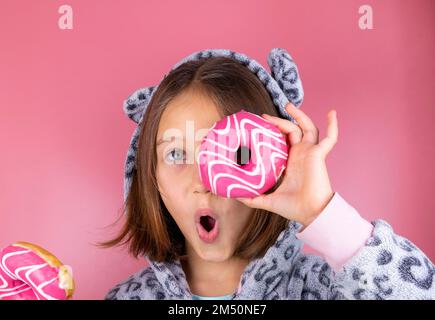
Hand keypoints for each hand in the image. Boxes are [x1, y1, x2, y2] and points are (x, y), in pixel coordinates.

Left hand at [236, 102, 337, 227]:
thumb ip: (251, 198)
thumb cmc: (292, 207)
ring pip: (306, 128)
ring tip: (288, 105)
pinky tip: (332, 113)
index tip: (260, 124)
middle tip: (265, 115)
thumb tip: (234, 195)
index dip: (273, 131)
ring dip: (299, 115)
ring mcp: (310, 153)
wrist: (309, 212)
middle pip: (292, 130)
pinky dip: (333, 126)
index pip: (282, 140)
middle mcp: (300, 154)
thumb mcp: (266, 200)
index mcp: (290, 162)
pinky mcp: (319, 154)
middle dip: (280, 120)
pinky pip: (330, 138)